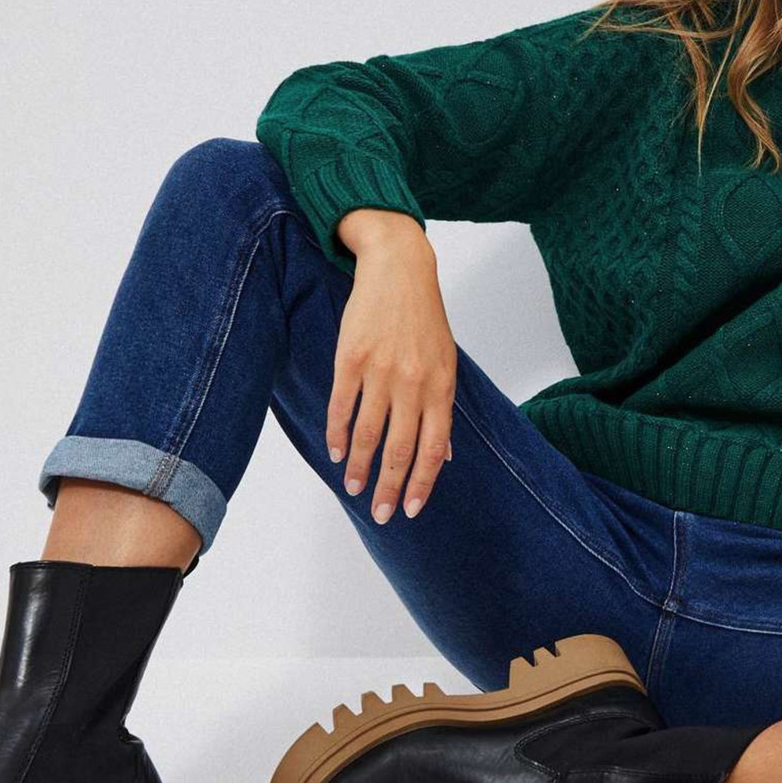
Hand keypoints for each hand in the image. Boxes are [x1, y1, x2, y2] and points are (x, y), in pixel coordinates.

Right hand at [327, 214, 455, 523]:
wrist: (398, 268)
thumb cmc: (424, 318)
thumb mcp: (447, 361)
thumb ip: (443, 408)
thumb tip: (445, 456)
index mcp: (440, 386)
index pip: (434, 448)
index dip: (424, 483)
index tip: (413, 510)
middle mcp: (412, 383)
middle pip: (400, 449)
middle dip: (390, 487)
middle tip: (380, 514)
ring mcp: (380, 371)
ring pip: (367, 433)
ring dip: (358, 466)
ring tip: (352, 487)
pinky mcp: (350, 358)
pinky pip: (341, 406)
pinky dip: (336, 433)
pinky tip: (334, 452)